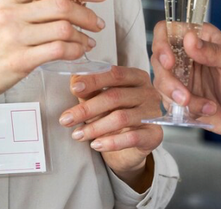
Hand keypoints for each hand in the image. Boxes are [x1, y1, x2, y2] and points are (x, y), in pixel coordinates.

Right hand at [0, 0, 108, 149]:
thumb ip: (29, 2)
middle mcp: (10, 12)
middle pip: (63, 4)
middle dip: (88, 13)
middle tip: (97, 21)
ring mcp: (14, 36)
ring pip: (64, 28)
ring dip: (84, 34)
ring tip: (88, 39)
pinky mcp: (20, 60)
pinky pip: (59, 50)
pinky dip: (76, 50)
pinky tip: (78, 52)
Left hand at [59, 66, 162, 191]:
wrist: (131, 146)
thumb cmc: (115, 115)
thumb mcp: (101, 100)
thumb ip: (90, 90)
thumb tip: (74, 81)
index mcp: (136, 77)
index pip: (114, 74)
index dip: (93, 80)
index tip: (73, 88)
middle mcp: (148, 92)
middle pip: (115, 97)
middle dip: (86, 109)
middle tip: (66, 119)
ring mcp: (153, 113)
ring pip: (121, 117)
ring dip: (94, 127)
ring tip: (77, 135)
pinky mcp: (154, 134)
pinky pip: (132, 138)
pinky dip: (111, 142)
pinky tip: (96, 145)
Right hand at [150, 21, 220, 161]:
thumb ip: (214, 51)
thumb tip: (189, 39)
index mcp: (200, 37)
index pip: (167, 30)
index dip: (162, 43)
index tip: (169, 62)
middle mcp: (186, 54)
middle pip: (158, 58)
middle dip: (168, 80)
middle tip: (184, 95)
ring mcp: (180, 76)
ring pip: (160, 82)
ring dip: (179, 98)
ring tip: (205, 106)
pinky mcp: (178, 96)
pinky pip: (168, 101)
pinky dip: (187, 109)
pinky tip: (206, 109)